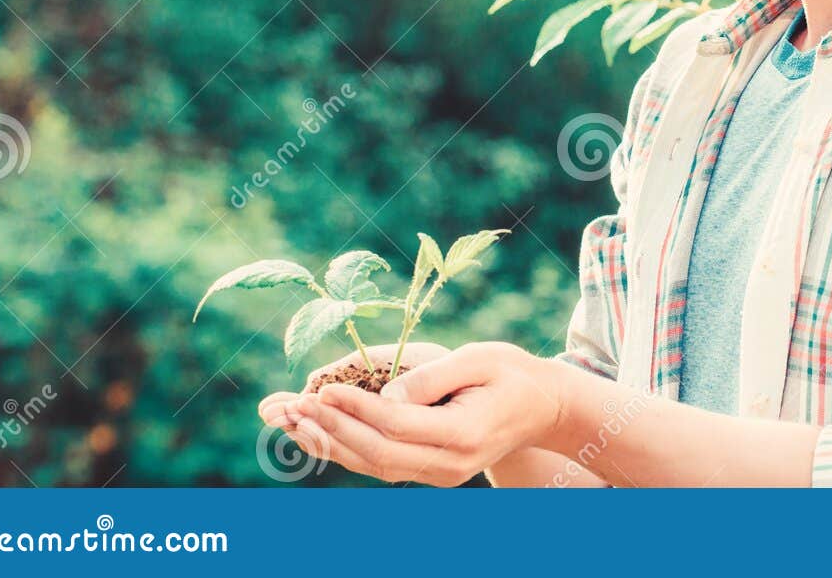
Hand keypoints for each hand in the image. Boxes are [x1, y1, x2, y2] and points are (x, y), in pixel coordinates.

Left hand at [259, 341, 565, 486]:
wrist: (541, 408)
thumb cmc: (511, 373)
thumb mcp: (480, 358)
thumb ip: (433, 376)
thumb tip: (386, 392)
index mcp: (464, 432)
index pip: (397, 424)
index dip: (356, 408)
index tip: (322, 389)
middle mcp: (450, 463)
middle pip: (378, 453)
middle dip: (332, 429)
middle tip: (292, 406)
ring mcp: (441, 474)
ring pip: (374, 466)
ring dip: (330, 444)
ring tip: (290, 421)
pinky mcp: (431, 472)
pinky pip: (382, 465)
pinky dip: (346, 449)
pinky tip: (318, 432)